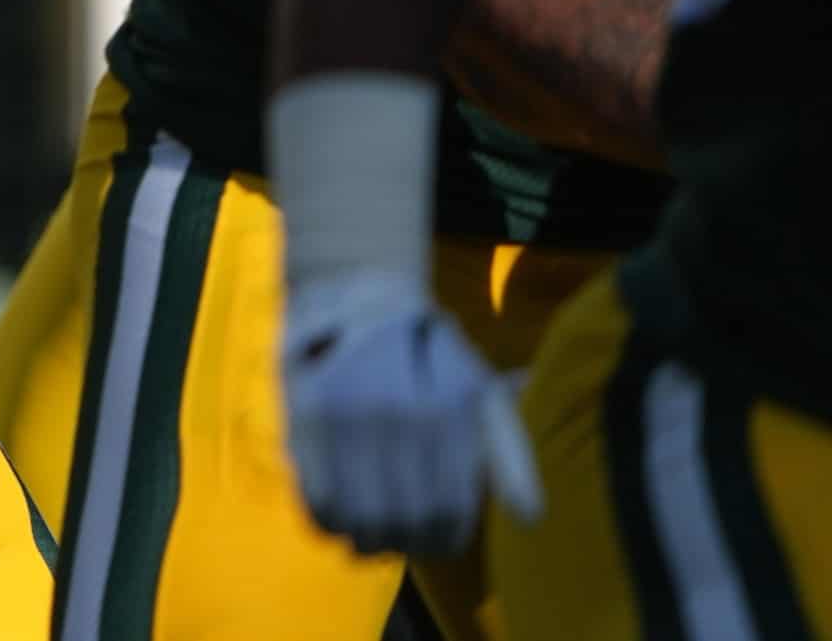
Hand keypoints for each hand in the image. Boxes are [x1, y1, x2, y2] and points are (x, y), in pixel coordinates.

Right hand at [281, 270, 542, 557]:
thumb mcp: (481, 390)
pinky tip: (339, 515)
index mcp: (444, 412)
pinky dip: (327, 520)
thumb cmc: (431, 352)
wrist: (358, 291)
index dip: (446, 538)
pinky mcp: (301, 413)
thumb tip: (530, 519)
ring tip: (372, 536)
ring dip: (367, 539)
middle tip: (406, 542)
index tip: (440, 542)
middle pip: (403, 519)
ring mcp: (343, 414)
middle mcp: (393, 414)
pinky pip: (316, 494)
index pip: (448, 508)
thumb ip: (508, 453)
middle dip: (408, 542)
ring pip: (358, 515)